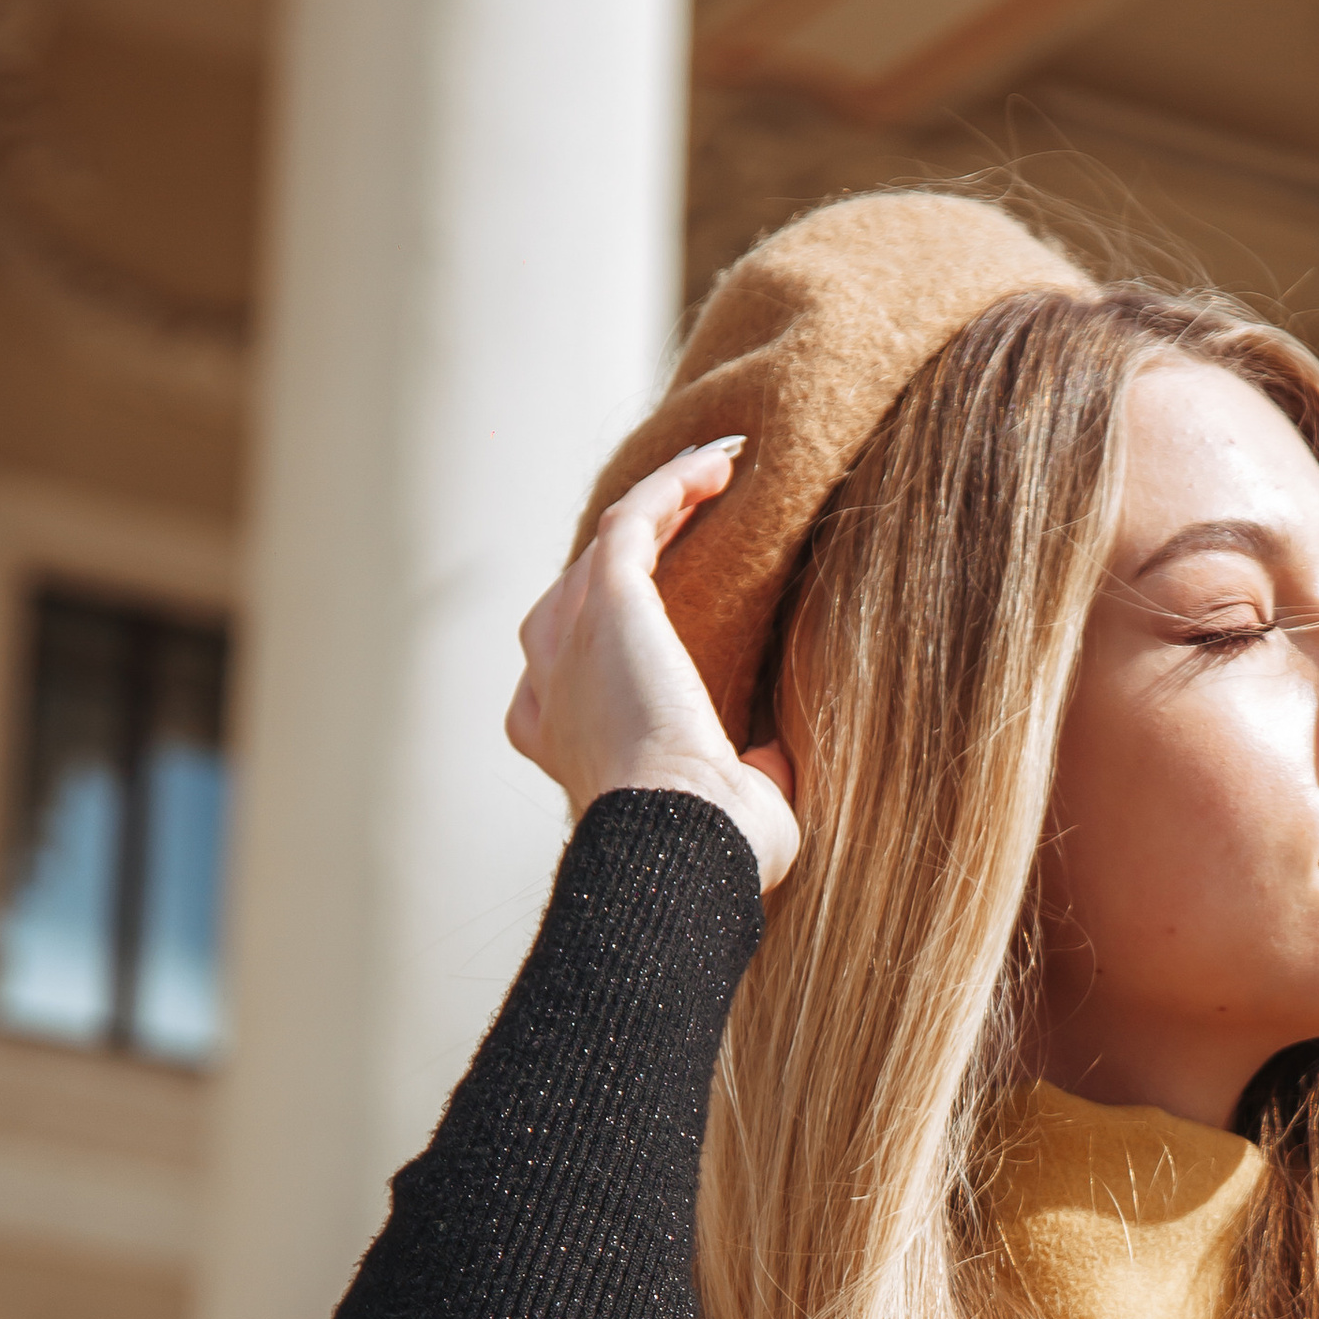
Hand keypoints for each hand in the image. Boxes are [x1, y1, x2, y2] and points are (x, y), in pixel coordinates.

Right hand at [506, 440, 799, 894]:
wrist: (684, 839)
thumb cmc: (707, 853)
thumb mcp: (725, 816)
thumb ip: (738, 779)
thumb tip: (767, 760)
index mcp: (563, 741)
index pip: (568, 670)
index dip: (608, 632)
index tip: (665, 608)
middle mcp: (551, 685)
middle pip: (577, 594)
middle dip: (630, 553)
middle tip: (694, 517)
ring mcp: (571, 638)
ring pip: (606, 544)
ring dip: (661, 501)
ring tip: (716, 473)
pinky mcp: (607, 601)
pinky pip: (632, 519)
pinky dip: (673, 486)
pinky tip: (725, 465)